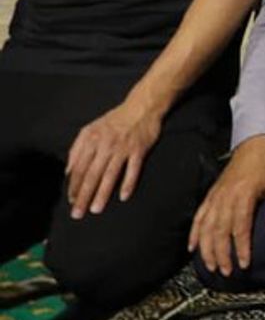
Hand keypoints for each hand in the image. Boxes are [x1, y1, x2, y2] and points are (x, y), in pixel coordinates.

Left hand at [65, 96, 162, 218]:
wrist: (142, 106)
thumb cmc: (114, 120)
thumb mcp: (90, 129)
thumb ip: (76, 149)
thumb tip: (67, 171)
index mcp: (91, 140)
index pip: (79, 168)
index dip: (74, 186)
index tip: (71, 201)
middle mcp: (106, 145)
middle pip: (92, 174)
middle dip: (84, 195)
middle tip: (78, 213)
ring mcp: (123, 148)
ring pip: (110, 175)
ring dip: (103, 193)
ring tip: (96, 209)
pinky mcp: (139, 149)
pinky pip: (133, 169)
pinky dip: (128, 183)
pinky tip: (123, 196)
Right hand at [188, 137, 264, 276]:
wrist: (253, 146)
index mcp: (244, 196)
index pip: (240, 228)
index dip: (241, 248)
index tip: (244, 264)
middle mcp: (226, 198)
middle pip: (220, 232)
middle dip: (222, 254)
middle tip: (226, 272)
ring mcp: (215, 198)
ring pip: (206, 228)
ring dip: (207, 249)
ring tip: (211, 266)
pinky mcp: (209, 196)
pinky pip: (198, 217)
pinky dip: (194, 233)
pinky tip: (192, 248)